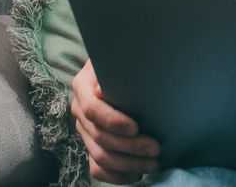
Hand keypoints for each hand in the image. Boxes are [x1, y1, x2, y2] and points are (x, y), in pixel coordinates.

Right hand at [71, 59, 161, 183]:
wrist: (120, 67)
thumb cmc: (126, 61)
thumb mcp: (122, 59)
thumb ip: (118, 70)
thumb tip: (103, 90)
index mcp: (83, 86)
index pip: (93, 109)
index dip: (113, 121)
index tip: (136, 127)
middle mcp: (79, 108)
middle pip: (99, 136)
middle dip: (129, 147)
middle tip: (155, 149)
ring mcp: (84, 128)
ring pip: (99, 155)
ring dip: (127, 164)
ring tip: (152, 164)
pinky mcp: (91, 143)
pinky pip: (96, 167)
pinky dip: (115, 176)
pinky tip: (136, 175)